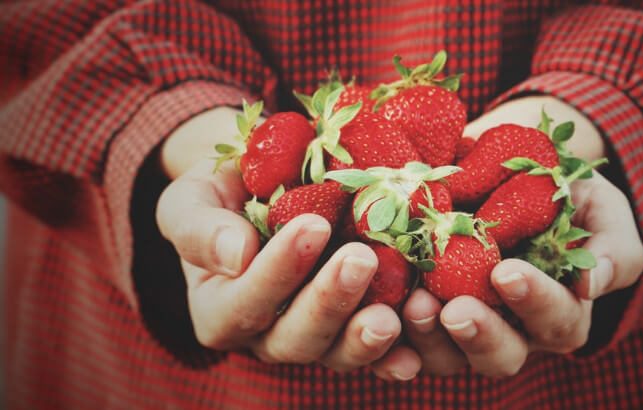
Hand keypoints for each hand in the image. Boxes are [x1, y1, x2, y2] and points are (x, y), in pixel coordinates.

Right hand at [155, 109, 421, 379]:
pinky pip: (376, 354)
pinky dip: (397, 355)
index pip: (244, 303)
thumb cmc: (223, 194)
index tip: (312, 225)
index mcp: (221, 310)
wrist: (265, 189)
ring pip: (338, 353)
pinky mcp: (354, 330)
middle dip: (330, 301)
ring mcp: (316, 337)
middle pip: (296, 338)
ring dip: (366, 337)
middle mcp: (267, 335)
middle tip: (361, 258)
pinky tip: (416, 353)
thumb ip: (199, 228)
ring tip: (393, 314)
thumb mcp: (193, 199)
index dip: (277, 271)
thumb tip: (235, 254)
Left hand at [394, 96, 642, 376]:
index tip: (506, 271)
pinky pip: (401, 340)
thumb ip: (611, 248)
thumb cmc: (564, 195)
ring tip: (413, 303)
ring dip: (428, 337)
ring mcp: (462, 327)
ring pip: (446, 357)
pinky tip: (374, 312)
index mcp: (560, 313)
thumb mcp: (600, 211)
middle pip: (501, 356)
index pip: (557, 321)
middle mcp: (512, 331)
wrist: (507, 170)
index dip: (534, 302)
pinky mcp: (419, 314)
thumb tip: (592, 284)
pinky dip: (387, 334)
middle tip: (455, 309)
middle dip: (478, 335)